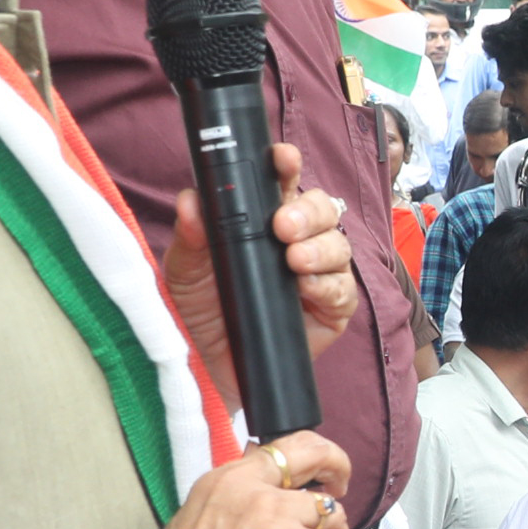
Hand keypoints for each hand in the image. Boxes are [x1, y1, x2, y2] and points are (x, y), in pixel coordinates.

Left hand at [161, 141, 365, 398]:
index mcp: (261, 222)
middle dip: (308, 211)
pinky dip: (327, 285)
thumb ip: (191, 235)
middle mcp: (295, 243)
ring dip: (320, 248)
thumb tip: (192, 201)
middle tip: (284, 225)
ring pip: (339, 245)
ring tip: (295, 259)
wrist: (205, 371)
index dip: (286, 166)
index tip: (281, 158)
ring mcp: (317, 276)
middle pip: (322, 209)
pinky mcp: (330, 311)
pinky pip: (343, 290)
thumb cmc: (197, 315)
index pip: (281, 184)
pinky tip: (307, 287)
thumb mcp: (184, 271)